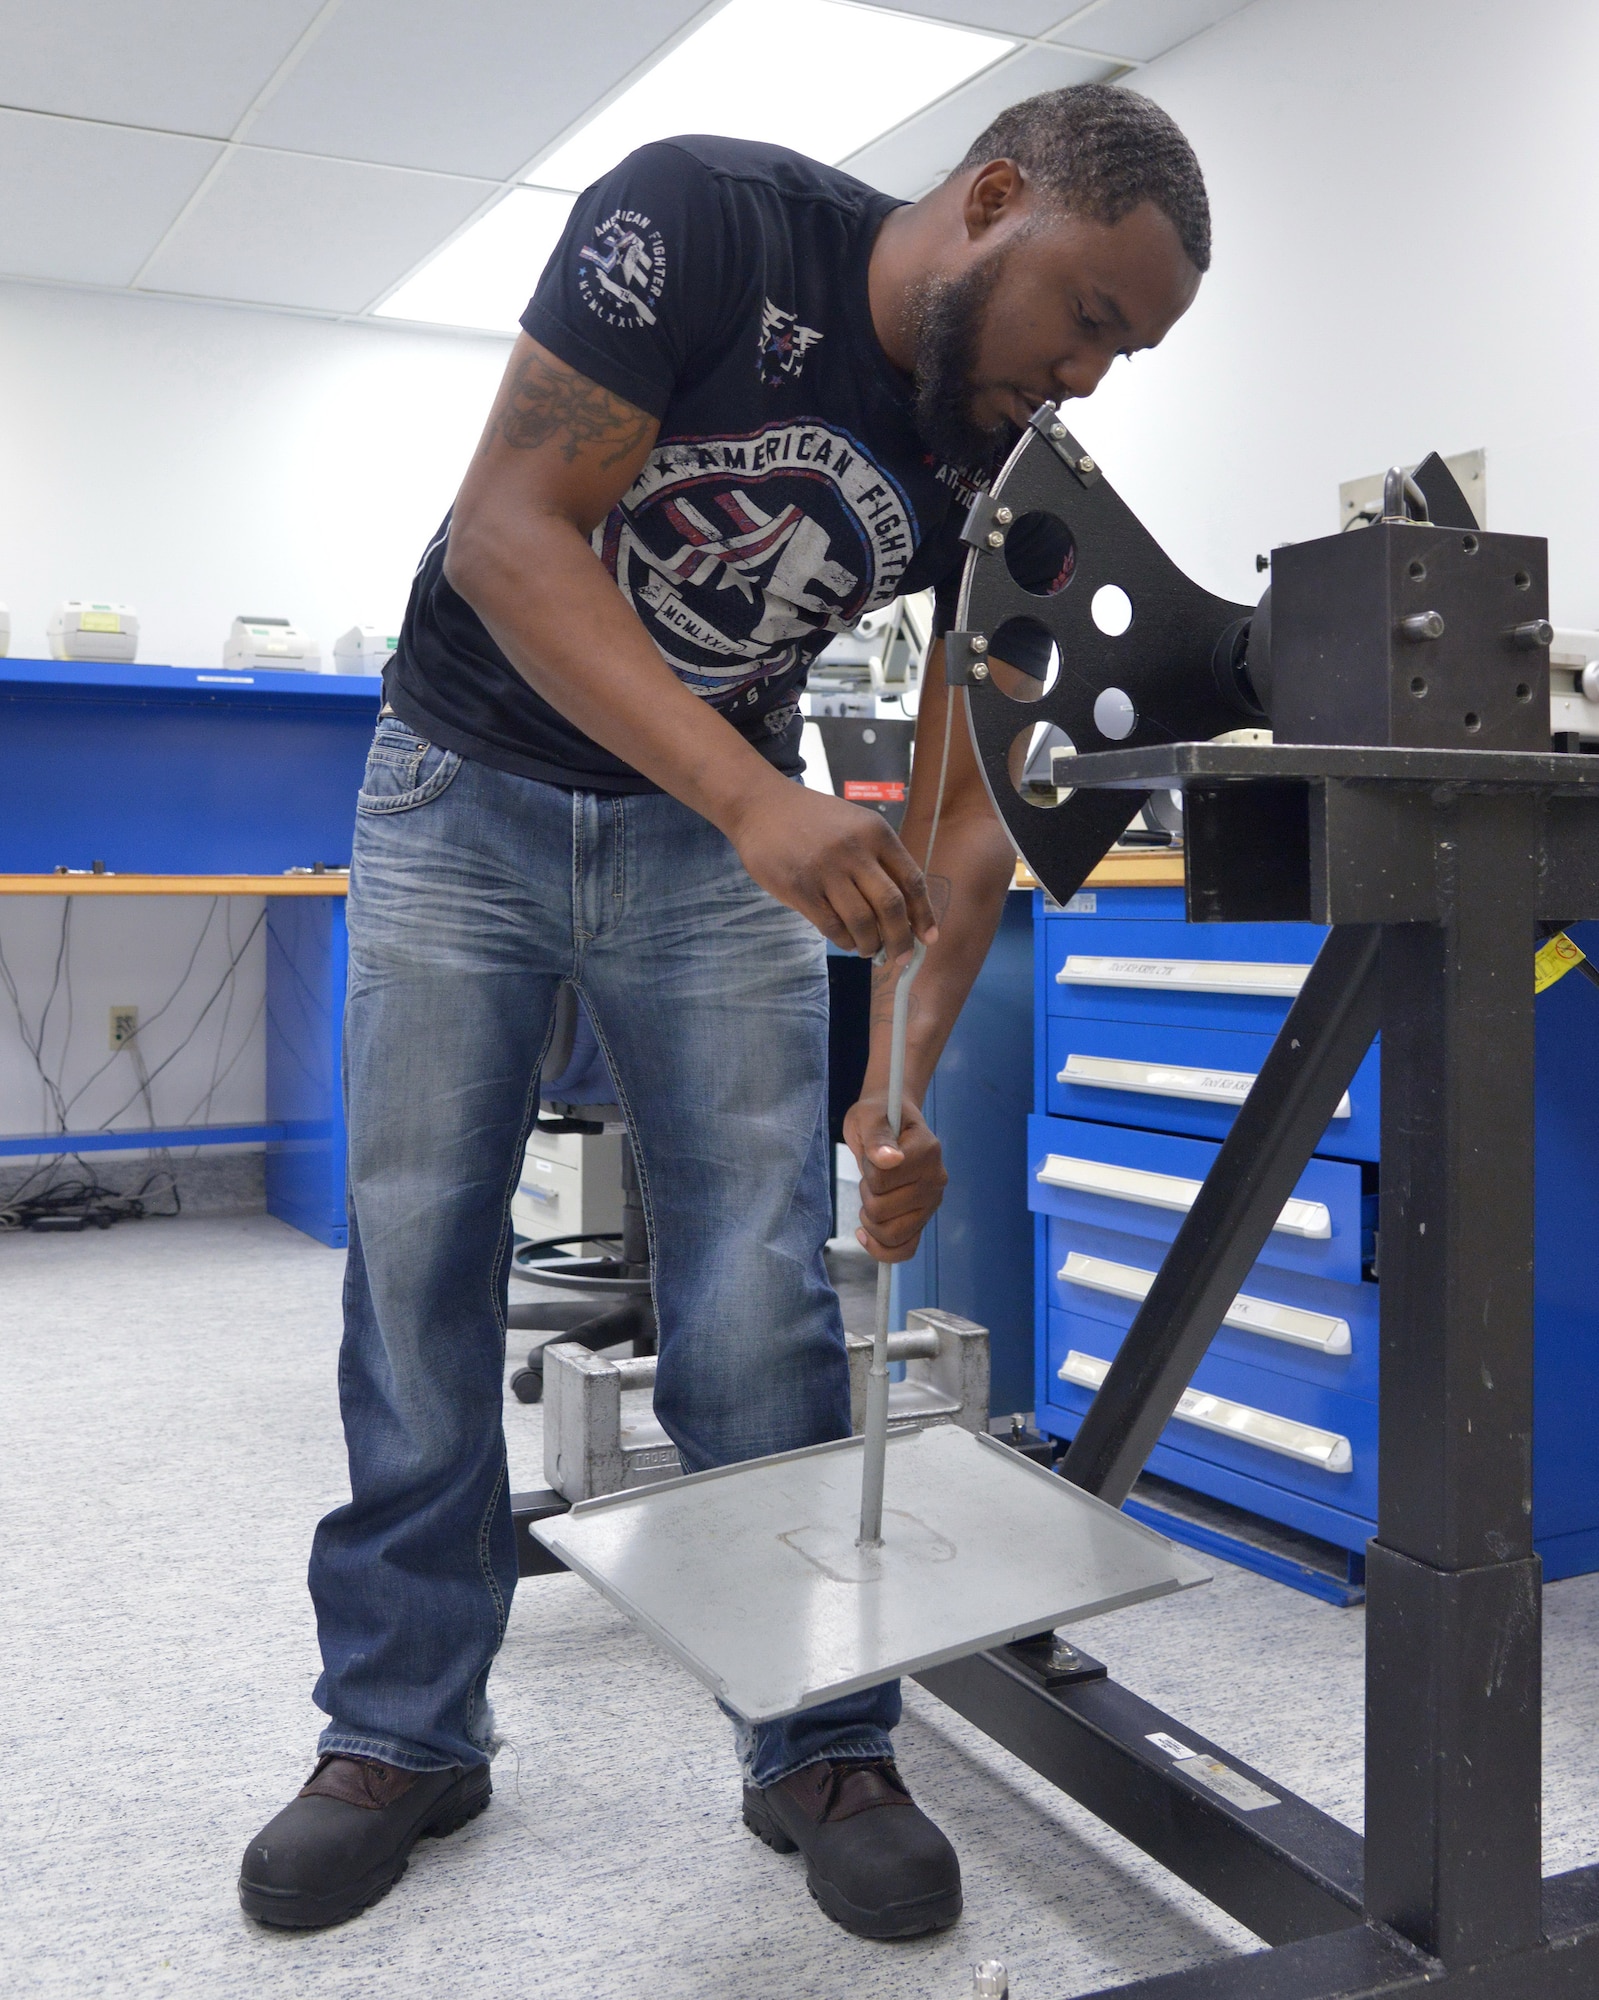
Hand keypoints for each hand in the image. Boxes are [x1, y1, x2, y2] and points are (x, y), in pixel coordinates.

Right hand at [727, 779, 937, 959]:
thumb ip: (880, 860)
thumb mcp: (856, 825)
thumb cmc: (813, 819)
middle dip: (901, 939)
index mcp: (877, 833)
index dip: (924, 915)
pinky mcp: (800, 888)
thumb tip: (905, 911)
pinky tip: (846, 941)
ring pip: (862, 922)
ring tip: (870, 950)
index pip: (912, 881)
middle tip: (901, 957)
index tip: (928, 938)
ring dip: (871, 944)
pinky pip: (831, 926)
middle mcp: (855, 851)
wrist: (761, 806)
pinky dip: (844, 940)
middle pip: (891, 907)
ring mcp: (826, 870)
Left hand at [842, 1093, 947, 1262]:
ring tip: (873, 1194)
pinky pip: (905, 1250)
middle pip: (883, 1211)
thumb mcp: (869, 1118)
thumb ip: (877, 1137)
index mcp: (927, 1151)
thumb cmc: (878, 1117)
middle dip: (866, 1194)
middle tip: (871, 1174)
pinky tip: (865, 1233)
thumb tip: (889, 1159)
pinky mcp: (923, 1220)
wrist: (889, 1121)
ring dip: (870, 1218)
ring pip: (891, 1235)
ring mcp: (931, 1203)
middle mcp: (936, 1180)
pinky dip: (881, 1249)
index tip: (873, 1153)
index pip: (883, 1180)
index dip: (868, 1171)